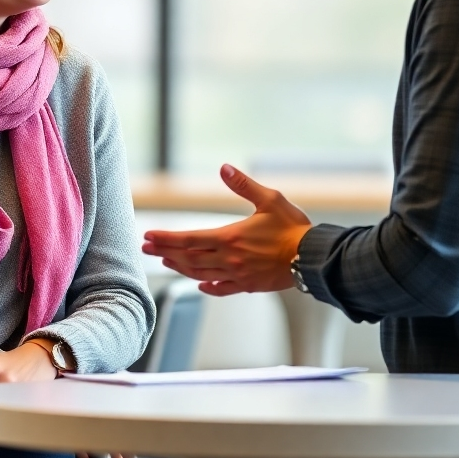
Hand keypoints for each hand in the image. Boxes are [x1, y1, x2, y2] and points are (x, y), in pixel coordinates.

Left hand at [141, 164, 312, 295]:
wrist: (312, 257)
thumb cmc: (292, 227)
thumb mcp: (269, 199)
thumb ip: (243, 185)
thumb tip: (224, 168)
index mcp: (230, 238)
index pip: (189, 239)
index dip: (166, 239)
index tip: (148, 236)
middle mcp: (229, 259)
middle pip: (189, 258)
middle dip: (165, 252)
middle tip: (146, 249)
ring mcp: (238, 275)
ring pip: (201, 273)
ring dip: (180, 267)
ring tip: (166, 261)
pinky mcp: (249, 286)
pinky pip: (223, 289)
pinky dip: (208, 286)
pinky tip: (201, 283)